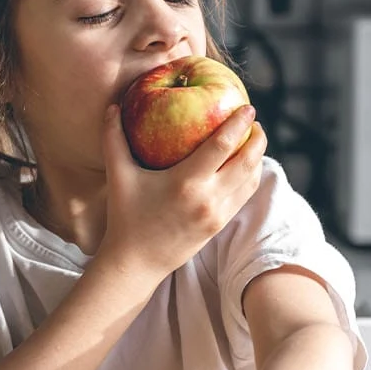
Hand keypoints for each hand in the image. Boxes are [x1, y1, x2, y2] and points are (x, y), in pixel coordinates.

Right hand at [96, 103, 267, 281]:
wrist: (136, 263)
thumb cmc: (125, 218)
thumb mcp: (118, 177)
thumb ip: (113, 139)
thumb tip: (113, 106)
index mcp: (186, 182)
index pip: (223, 145)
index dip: (239, 124)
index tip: (247, 108)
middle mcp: (208, 198)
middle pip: (247, 161)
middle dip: (257, 138)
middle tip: (254, 121)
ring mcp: (217, 214)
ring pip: (250, 180)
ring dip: (257, 157)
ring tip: (253, 140)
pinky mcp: (220, 225)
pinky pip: (244, 196)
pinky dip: (250, 177)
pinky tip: (244, 165)